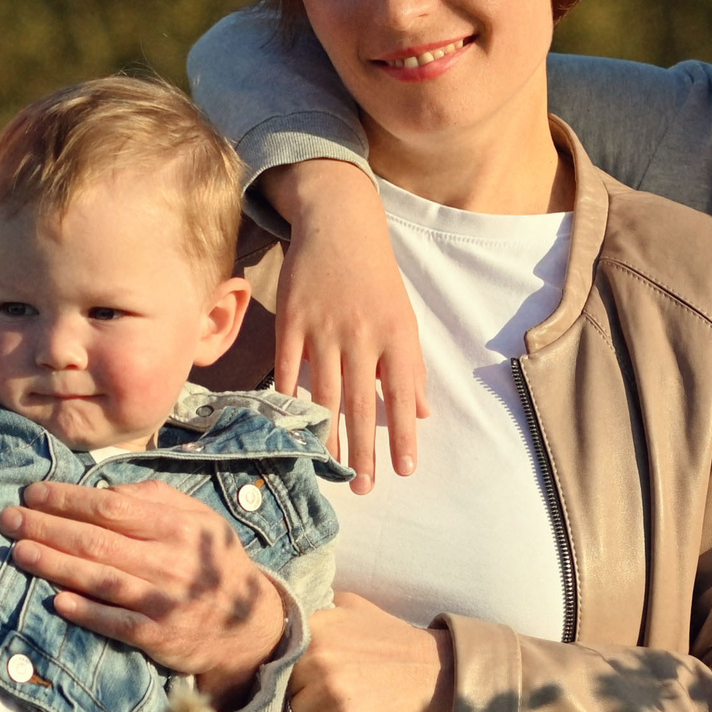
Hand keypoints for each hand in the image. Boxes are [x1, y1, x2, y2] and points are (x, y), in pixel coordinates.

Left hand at [0, 479, 286, 700]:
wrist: (249, 626)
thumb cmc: (212, 562)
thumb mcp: (199, 520)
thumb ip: (155, 498)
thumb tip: (103, 489)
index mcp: (178, 526)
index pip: (112, 506)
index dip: (68, 499)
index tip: (33, 493)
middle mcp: (171, 561)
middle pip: (97, 541)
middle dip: (47, 527)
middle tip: (8, 519)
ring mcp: (163, 600)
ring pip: (100, 579)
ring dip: (54, 565)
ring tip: (18, 552)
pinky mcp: (157, 636)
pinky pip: (114, 622)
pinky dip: (85, 611)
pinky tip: (55, 600)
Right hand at [259, 159, 428, 492]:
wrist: (340, 225)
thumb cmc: (376, 278)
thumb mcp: (404, 318)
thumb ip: (411, 368)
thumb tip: (421, 414)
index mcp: (396, 335)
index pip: (403, 395)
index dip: (404, 435)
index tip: (405, 471)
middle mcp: (362, 334)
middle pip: (362, 403)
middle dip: (364, 449)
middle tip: (363, 486)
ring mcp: (324, 328)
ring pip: (325, 394)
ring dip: (328, 436)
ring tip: (331, 469)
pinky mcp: (292, 321)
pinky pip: (290, 369)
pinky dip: (290, 400)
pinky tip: (292, 428)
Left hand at [281, 593, 452, 711]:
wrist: (437, 672)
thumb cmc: (395, 642)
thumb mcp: (354, 607)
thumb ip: (318, 609)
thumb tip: (281, 614)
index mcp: (314, 625)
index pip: (270, 660)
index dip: (274, 678)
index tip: (279, 690)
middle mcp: (316, 653)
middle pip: (276, 691)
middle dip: (285, 704)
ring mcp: (329, 686)